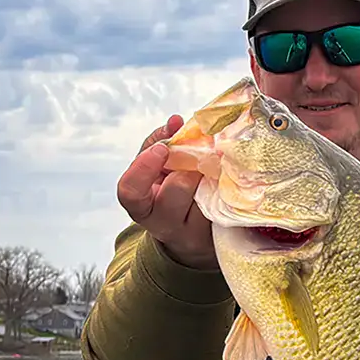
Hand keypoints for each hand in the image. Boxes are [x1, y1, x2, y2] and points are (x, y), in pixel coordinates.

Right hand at [117, 115, 217, 268]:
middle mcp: (163, 224)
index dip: (144, 168)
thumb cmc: (170, 193)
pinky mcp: (218, 235)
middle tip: (200, 155)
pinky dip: (228, 189)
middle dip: (190, 167)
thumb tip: (175, 121)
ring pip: (205, 198)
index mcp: (142, 206)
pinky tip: (229, 181)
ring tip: (216, 167)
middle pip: (176, 191)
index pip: (130, 191)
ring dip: (213, 176)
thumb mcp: (157, 170)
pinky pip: (226, 207)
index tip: (162, 149)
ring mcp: (192, 234)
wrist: (191, 238)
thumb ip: (160, 143)